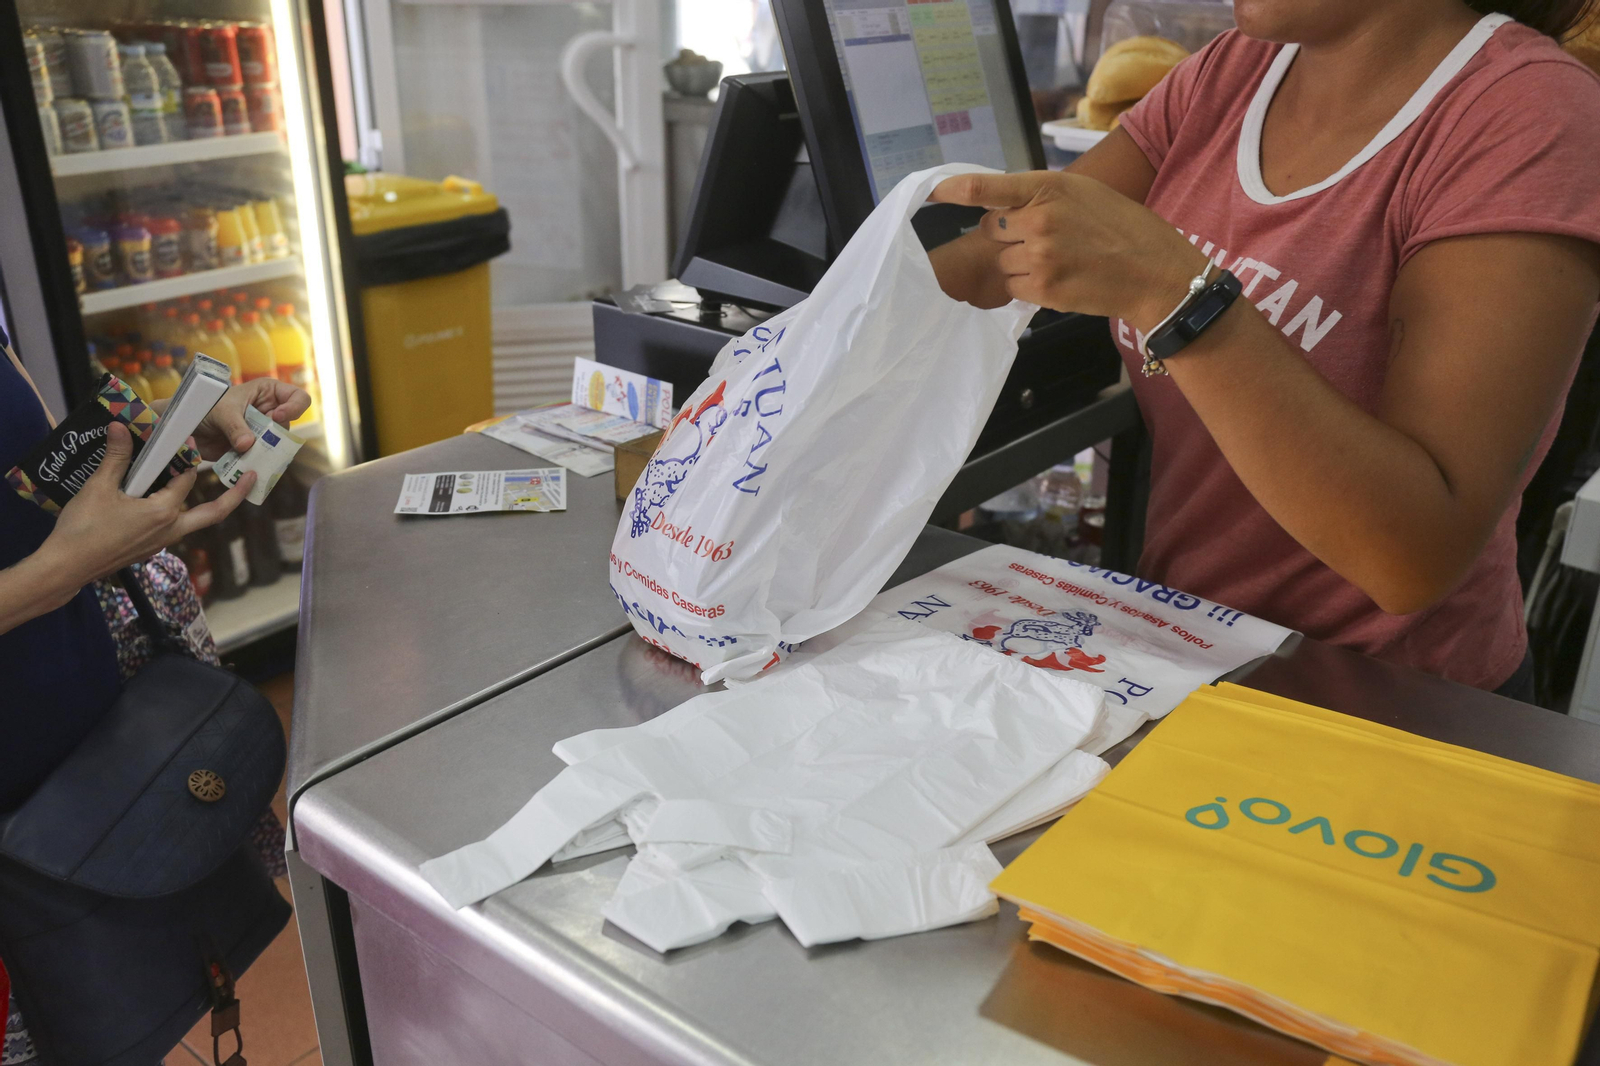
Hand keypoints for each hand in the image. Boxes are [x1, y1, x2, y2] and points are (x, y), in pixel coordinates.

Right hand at [36, 422, 255, 594]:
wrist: (67, 566)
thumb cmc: (83, 529)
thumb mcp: (99, 487)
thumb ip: (116, 457)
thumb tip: (120, 427)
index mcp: (163, 512)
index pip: (186, 479)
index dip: (187, 456)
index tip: (189, 438)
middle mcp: (170, 530)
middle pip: (213, 512)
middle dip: (235, 495)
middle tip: (252, 477)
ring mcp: (161, 543)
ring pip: (193, 521)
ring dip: (204, 503)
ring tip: (210, 483)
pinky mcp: (149, 549)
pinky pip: (173, 528)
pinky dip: (178, 512)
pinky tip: (164, 498)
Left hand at [161, 379, 310, 460]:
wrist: (187, 427)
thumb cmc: (205, 407)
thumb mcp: (222, 412)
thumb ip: (236, 427)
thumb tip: (247, 445)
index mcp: (268, 392)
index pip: (298, 397)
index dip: (294, 407)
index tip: (277, 416)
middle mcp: (271, 411)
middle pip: (289, 424)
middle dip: (276, 434)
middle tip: (258, 439)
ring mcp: (264, 431)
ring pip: (278, 444)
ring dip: (265, 450)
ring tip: (246, 451)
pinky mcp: (256, 448)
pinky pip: (266, 457)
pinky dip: (258, 461)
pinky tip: (246, 462)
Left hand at [929, 170, 1209, 329]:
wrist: (1155, 273)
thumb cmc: (1123, 229)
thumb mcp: (1084, 194)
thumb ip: (1042, 196)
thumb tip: (1002, 208)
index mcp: (1050, 187)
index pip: (988, 187)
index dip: (955, 189)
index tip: (931, 191)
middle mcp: (1040, 219)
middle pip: (991, 228)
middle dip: (1007, 234)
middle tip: (1044, 238)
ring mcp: (1040, 256)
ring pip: (1002, 260)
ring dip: (1020, 262)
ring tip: (1060, 260)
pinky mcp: (1043, 288)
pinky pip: (1013, 286)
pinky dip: (1028, 285)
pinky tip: (1060, 278)